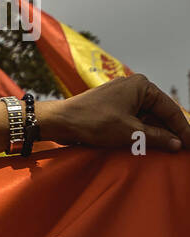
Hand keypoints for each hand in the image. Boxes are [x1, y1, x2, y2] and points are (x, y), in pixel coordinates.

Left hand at [40, 74, 189, 151]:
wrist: (58, 121)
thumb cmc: (93, 122)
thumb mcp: (130, 132)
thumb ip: (156, 137)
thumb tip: (177, 144)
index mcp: (142, 86)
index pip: (170, 109)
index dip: (182, 129)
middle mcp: (134, 87)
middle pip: (159, 113)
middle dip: (169, 132)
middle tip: (181, 150)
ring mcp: (122, 97)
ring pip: (146, 118)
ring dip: (154, 134)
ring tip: (166, 151)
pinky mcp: (111, 107)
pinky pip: (133, 120)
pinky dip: (140, 132)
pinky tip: (147, 145)